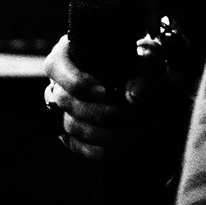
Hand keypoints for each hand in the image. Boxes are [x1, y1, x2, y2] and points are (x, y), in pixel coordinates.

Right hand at [44, 33, 149, 160]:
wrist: (148, 95)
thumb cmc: (141, 69)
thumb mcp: (149, 63)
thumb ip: (145, 73)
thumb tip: (134, 96)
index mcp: (70, 55)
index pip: (56, 66)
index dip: (76, 82)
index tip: (105, 92)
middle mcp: (60, 83)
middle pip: (64, 100)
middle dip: (99, 112)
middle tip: (130, 116)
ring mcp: (62, 111)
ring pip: (71, 126)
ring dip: (104, 133)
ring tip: (134, 131)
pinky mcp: (70, 135)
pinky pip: (77, 146)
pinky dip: (100, 149)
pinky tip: (123, 146)